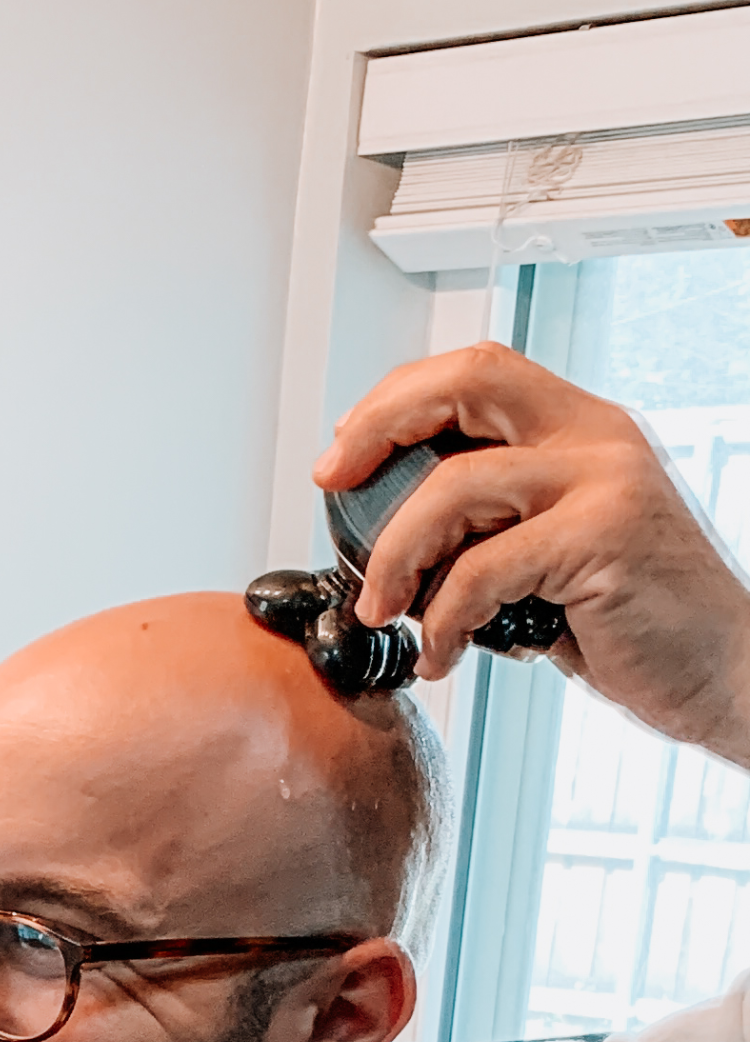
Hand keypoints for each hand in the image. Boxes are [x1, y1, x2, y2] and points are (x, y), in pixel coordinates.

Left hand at [315, 342, 749, 764]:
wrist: (726, 669)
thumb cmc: (635, 622)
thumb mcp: (554, 554)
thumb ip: (492, 527)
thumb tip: (392, 536)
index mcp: (581, 429)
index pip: (477, 372)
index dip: (397, 400)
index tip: (343, 455)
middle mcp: (596, 438)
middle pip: (467, 383)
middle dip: (378, 427)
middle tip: (331, 487)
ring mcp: (604, 482)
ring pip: (455, 487)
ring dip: (396, 556)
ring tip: (384, 610)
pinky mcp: (603, 540)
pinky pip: (481, 571)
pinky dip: (441, 621)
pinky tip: (440, 654)